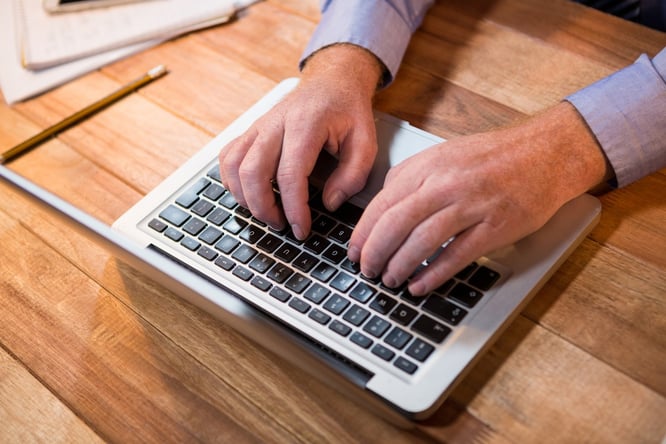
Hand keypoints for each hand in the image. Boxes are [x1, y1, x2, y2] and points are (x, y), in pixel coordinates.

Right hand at [218, 44, 382, 238]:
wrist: (331, 81)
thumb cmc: (347, 111)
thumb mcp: (366, 142)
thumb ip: (353, 175)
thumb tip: (330, 203)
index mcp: (306, 125)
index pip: (290, 174)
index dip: (293, 208)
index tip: (302, 229)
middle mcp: (276, 124)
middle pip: (252, 172)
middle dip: (264, 208)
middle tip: (282, 226)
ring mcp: (259, 126)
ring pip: (234, 166)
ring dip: (245, 197)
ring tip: (267, 213)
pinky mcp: (251, 131)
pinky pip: (228, 157)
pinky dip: (232, 181)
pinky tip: (250, 194)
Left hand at [348, 102, 609, 295]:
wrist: (546, 152)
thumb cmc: (495, 156)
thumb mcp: (445, 153)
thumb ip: (412, 175)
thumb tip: (384, 202)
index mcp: (429, 165)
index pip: (382, 202)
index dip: (363, 232)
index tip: (355, 250)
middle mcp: (446, 183)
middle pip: (395, 223)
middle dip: (375, 252)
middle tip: (367, 270)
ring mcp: (471, 205)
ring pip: (421, 240)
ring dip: (399, 266)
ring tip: (390, 280)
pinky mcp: (495, 226)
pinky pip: (456, 255)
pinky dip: (433, 273)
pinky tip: (420, 285)